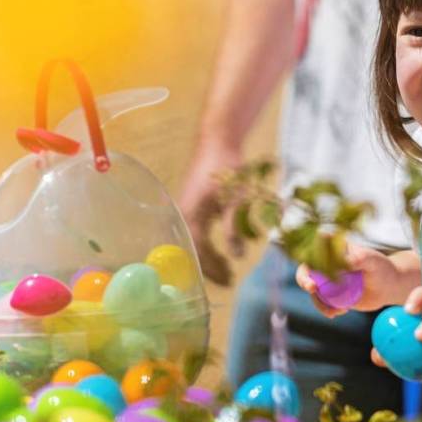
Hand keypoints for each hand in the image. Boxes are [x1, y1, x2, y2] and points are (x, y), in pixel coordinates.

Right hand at [178, 141, 242, 284]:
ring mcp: (186, 210)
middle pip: (195, 251)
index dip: (213, 270)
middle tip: (230, 280)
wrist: (218, 140)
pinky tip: (222, 248)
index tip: (228, 281)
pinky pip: (198, 231)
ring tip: (227, 267)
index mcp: (190, 218)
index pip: (199, 254)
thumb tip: (238, 256)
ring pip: (196, 241)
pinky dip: (209, 243)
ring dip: (210, 255)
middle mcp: (183, 216)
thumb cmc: (226, 168)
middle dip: (211, 267)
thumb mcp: (235, 201)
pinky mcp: (192, 204)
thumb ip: (234, 229)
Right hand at [295, 243, 404, 317]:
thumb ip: (358, 258)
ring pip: (313, 290)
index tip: (313, 267)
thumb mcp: (372, 261)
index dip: (308, 258)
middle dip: (304, 279)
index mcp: (333, 249)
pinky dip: (326, 309)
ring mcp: (327, 279)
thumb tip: (343, 260)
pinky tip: (340, 312)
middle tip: (311, 288)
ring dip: (318, 301)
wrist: (388, 287)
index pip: (314, 250)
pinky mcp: (331, 294)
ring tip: (335, 311)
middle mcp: (326, 263)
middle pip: (306, 270)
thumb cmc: (382, 268)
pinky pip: (322, 302)